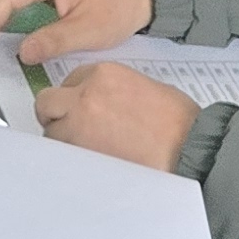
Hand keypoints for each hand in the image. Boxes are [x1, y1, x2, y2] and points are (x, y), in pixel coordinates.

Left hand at [38, 64, 203, 172]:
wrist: (190, 147)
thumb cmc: (177, 121)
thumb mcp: (141, 87)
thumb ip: (112, 91)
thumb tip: (98, 104)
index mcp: (103, 73)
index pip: (70, 81)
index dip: (73, 98)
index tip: (79, 110)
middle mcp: (86, 96)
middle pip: (47, 103)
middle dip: (55, 116)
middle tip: (69, 129)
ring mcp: (81, 125)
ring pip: (51, 133)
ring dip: (62, 141)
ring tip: (86, 152)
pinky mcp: (84, 154)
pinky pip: (62, 156)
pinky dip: (69, 161)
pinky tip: (87, 165)